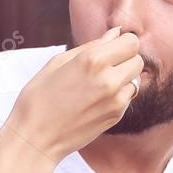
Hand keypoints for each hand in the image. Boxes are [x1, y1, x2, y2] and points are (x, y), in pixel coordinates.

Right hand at [4, 26, 141, 163]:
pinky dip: (118, 95)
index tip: (110, 49)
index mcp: (92, 59)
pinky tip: (96, 100)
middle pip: (138, 60)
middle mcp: (109, 78)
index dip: (122, 43)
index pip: (131, 41)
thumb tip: (115, 33)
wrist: (35, 138)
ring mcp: (115, 100)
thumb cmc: (38, 98)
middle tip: (104, 67)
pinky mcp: (116, 116)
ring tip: (98, 85)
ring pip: (136, 79)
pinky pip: (128, 97)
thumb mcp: (57, 63)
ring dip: (123, 78)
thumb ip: (91, 46)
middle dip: (125, 60)